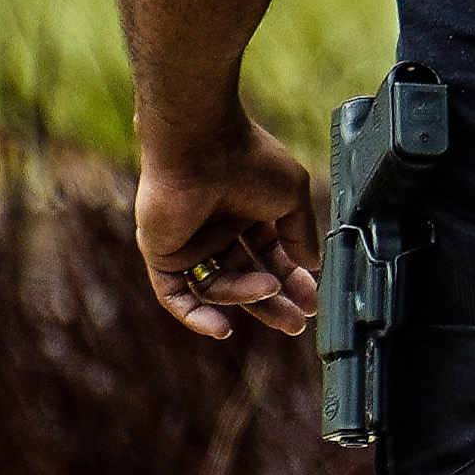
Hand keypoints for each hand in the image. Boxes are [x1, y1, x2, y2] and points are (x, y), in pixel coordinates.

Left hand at [136, 119, 320, 343]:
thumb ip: (300, 234)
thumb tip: (312, 266)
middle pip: (245, 278)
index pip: (271, 257)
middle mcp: (218, 230)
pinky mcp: (162, 254)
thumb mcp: (292, 197)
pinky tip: (222, 328)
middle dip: (271, 303)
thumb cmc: (249, 161)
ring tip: (266, 289)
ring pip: (218, 287)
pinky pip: (175, 294)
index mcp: (248, 213)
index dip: (292, 280)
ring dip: (244, 295)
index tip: (311, 302)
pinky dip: (195, 315)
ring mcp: (189, 243)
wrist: (202, 146)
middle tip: (294, 324)